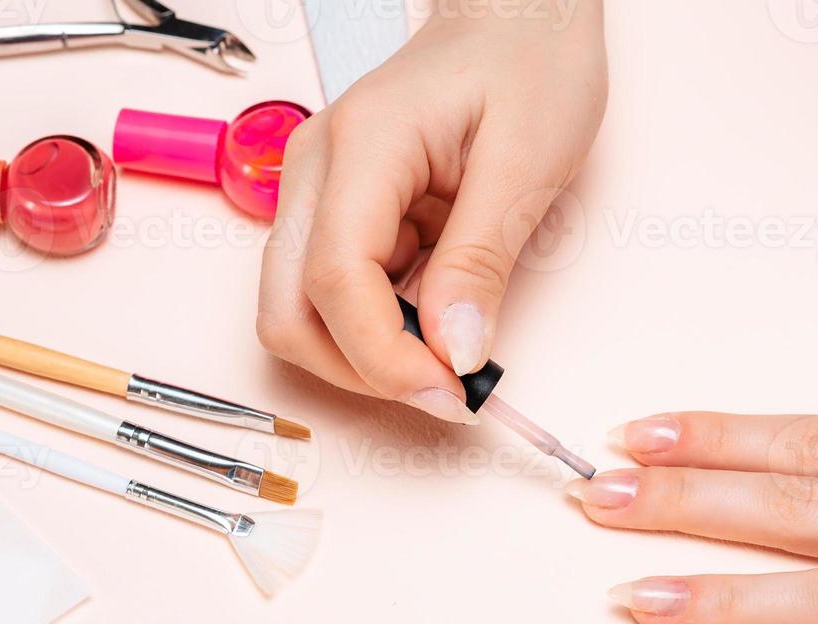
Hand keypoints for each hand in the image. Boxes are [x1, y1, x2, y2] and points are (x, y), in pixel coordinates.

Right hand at [256, 1, 606, 422]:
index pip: (334, 280)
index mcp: (362, 148)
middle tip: (447, 390)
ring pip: (304, 313)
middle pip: (289, 312)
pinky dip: (386, 327)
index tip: (452, 393)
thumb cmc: (528, 65)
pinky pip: (341, 295)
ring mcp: (320, 193)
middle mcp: (316, 171)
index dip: (386, 358)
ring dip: (370, 354)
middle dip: (361, 371)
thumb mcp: (527, 164)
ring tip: (452, 350)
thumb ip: (481, 262)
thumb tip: (454, 353)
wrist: (519, 19)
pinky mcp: (342, 212)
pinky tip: (442, 314)